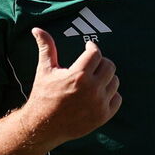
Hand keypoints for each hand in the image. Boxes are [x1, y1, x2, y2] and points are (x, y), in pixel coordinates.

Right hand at [24, 29, 120, 144]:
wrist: (43, 126)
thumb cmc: (43, 95)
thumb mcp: (44, 70)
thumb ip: (46, 47)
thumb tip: (37, 29)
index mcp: (78, 75)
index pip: (96, 53)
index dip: (92, 48)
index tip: (88, 48)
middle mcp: (91, 89)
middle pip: (109, 66)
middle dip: (100, 62)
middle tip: (91, 65)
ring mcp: (99, 103)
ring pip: (115, 81)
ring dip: (106, 78)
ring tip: (93, 80)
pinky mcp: (103, 116)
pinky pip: (117, 98)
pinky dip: (110, 95)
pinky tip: (98, 94)